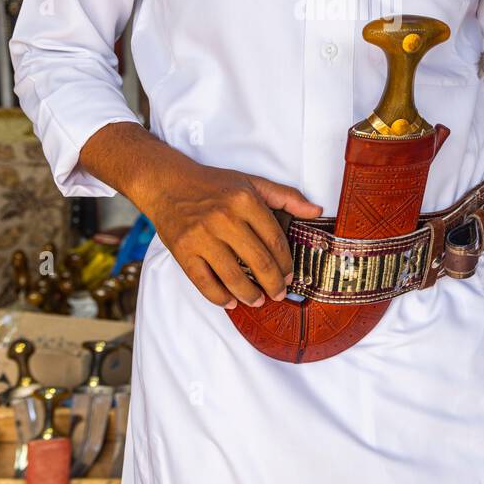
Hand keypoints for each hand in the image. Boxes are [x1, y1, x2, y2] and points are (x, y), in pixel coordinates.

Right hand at [144, 155, 322, 310]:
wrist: (167, 182)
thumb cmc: (212, 184)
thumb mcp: (250, 182)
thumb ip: (285, 197)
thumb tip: (315, 211)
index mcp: (244, 200)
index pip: (275, 240)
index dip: (286, 263)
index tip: (289, 275)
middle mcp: (224, 218)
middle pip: (259, 262)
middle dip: (274, 284)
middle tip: (279, 293)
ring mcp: (201, 236)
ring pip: (233, 277)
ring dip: (250, 295)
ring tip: (258, 300)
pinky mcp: (182, 251)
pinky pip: (204, 283)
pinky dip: (220, 297)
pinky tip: (231, 302)